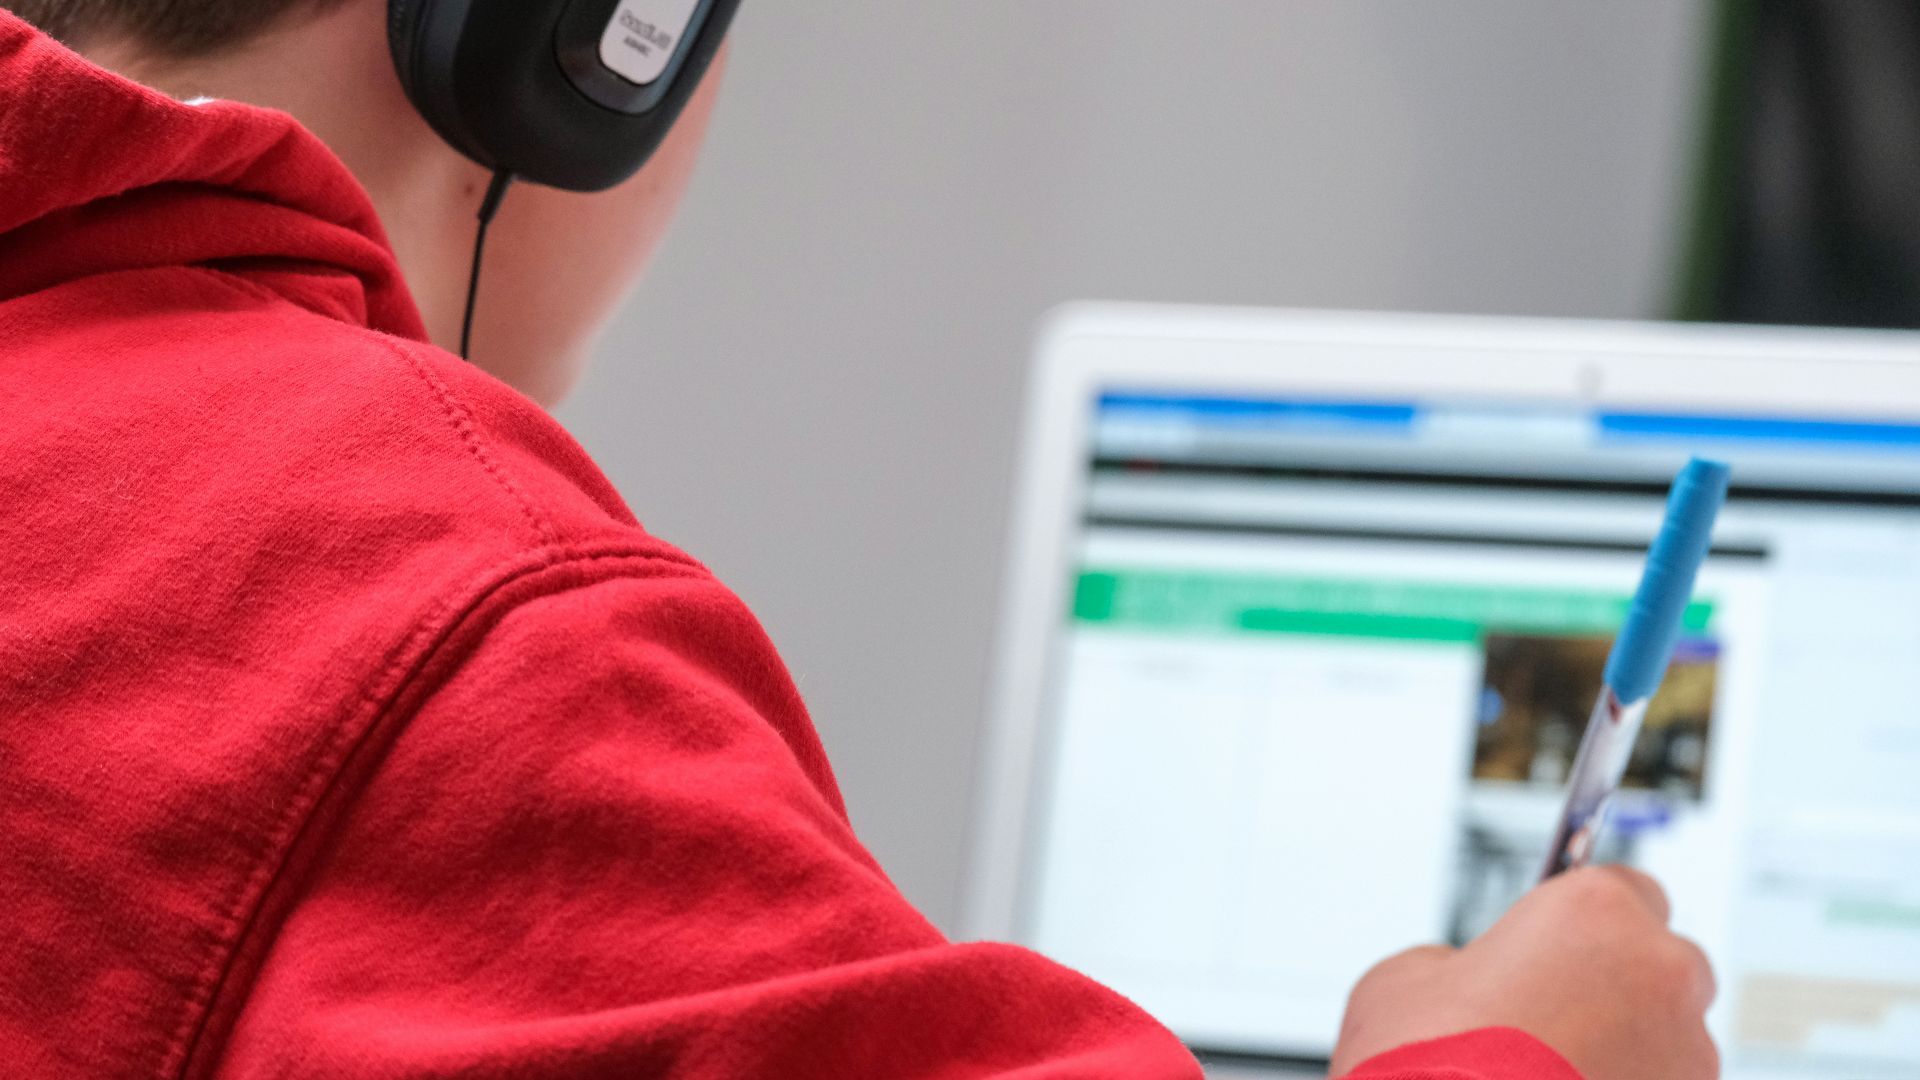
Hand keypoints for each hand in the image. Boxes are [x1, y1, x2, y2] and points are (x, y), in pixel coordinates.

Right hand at [1329, 865, 1717, 1079]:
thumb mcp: (1406, 978)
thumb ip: (1459, 963)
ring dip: (1627, 1050)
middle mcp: (1659, 970)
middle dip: (1618, 984)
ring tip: (1551, 1077)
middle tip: (1552, 1014)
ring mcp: (1687, 1051)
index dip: (1588, 921)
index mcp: (1596, 910)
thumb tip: (1465, 982)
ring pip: (1668, 1039)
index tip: (1560, 943)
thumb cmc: (1427, 1064)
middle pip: (1661, 964)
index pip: (1629, 889)